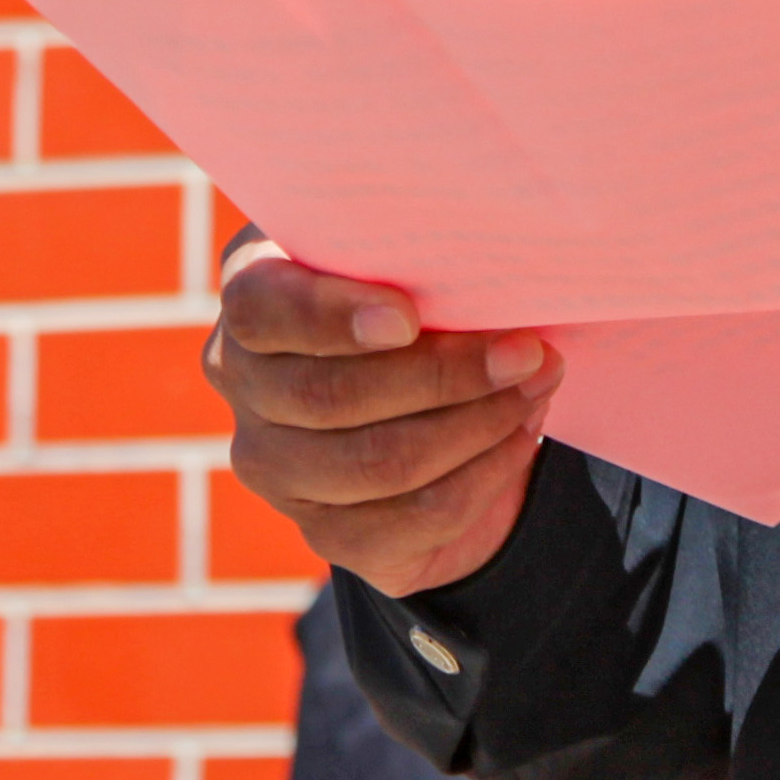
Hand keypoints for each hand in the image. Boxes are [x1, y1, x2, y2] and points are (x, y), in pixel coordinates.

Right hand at [204, 248, 544, 594]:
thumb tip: (488, 266)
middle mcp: (242, 382)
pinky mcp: (325, 529)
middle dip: (443, 375)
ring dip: (477, 423)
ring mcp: (273, 465)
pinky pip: (415, 515)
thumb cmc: (418, 293)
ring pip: (379, 462)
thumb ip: (415, 250)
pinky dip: (484, 473)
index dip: (329, 316)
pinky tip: (519, 435)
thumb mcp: (406, 254)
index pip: (260, 309)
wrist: (428, 392)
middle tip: (526, 351)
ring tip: (536, 384)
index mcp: (252, 292)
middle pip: (330, 396)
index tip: (408, 317)